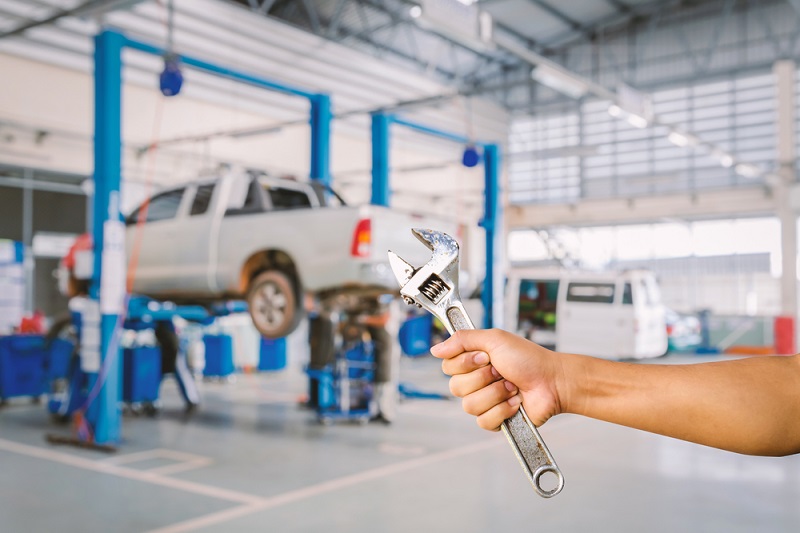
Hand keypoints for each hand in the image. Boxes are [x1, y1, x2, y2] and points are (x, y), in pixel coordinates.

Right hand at [430, 329, 563, 430]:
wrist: (552, 381)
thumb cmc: (528, 358)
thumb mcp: (494, 339)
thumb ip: (462, 339)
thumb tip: (435, 349)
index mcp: (472, 363)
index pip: (447, 367)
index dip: (465, 363)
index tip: (485, 357)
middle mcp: (475, 382)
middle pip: (455, 387)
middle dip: (483, 378)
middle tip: (501, 371)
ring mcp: (484, 402)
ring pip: (469, 405)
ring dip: (495, 393)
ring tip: (511, 386)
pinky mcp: (495, 421)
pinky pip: (484, 421)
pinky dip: (503, 410)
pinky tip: (515, 402)